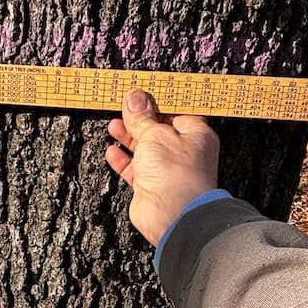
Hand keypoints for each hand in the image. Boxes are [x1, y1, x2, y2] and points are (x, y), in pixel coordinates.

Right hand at [105, 89, 221, 245]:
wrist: (173, 214)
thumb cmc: (176, 174)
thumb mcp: (155, 134)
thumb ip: (141, 118)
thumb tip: (134, 99)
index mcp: (195, 134)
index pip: (176, 111)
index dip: (157, 102)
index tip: (140, 93)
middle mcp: (183, 152)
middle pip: (158, 129)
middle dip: (139, 119)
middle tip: (123, 106)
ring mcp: (167, 170)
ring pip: (144, 148)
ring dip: (128, 137)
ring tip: (114, 125)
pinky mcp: (151, 186)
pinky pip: (134, 169)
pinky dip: (123, 160)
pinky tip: (112, 151)